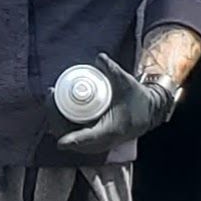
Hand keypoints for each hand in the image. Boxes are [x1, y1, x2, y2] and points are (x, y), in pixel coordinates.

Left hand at [55, 53, 178, 155]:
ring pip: (69, 137)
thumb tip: (100, 57)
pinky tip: (56, 108)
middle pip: (70, 138)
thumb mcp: (126, 83)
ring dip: (56, 121)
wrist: (149, 112)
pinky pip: (72, 135)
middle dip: (55, 118)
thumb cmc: (138, 99)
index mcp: (109, 131)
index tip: (59, 140)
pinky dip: (62, 124)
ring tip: (52, 98)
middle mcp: (101, 141)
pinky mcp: (93, 140)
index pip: (85, 140)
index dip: (70, 139)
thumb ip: (112, 70)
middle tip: (51, 95)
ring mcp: (96, 143)